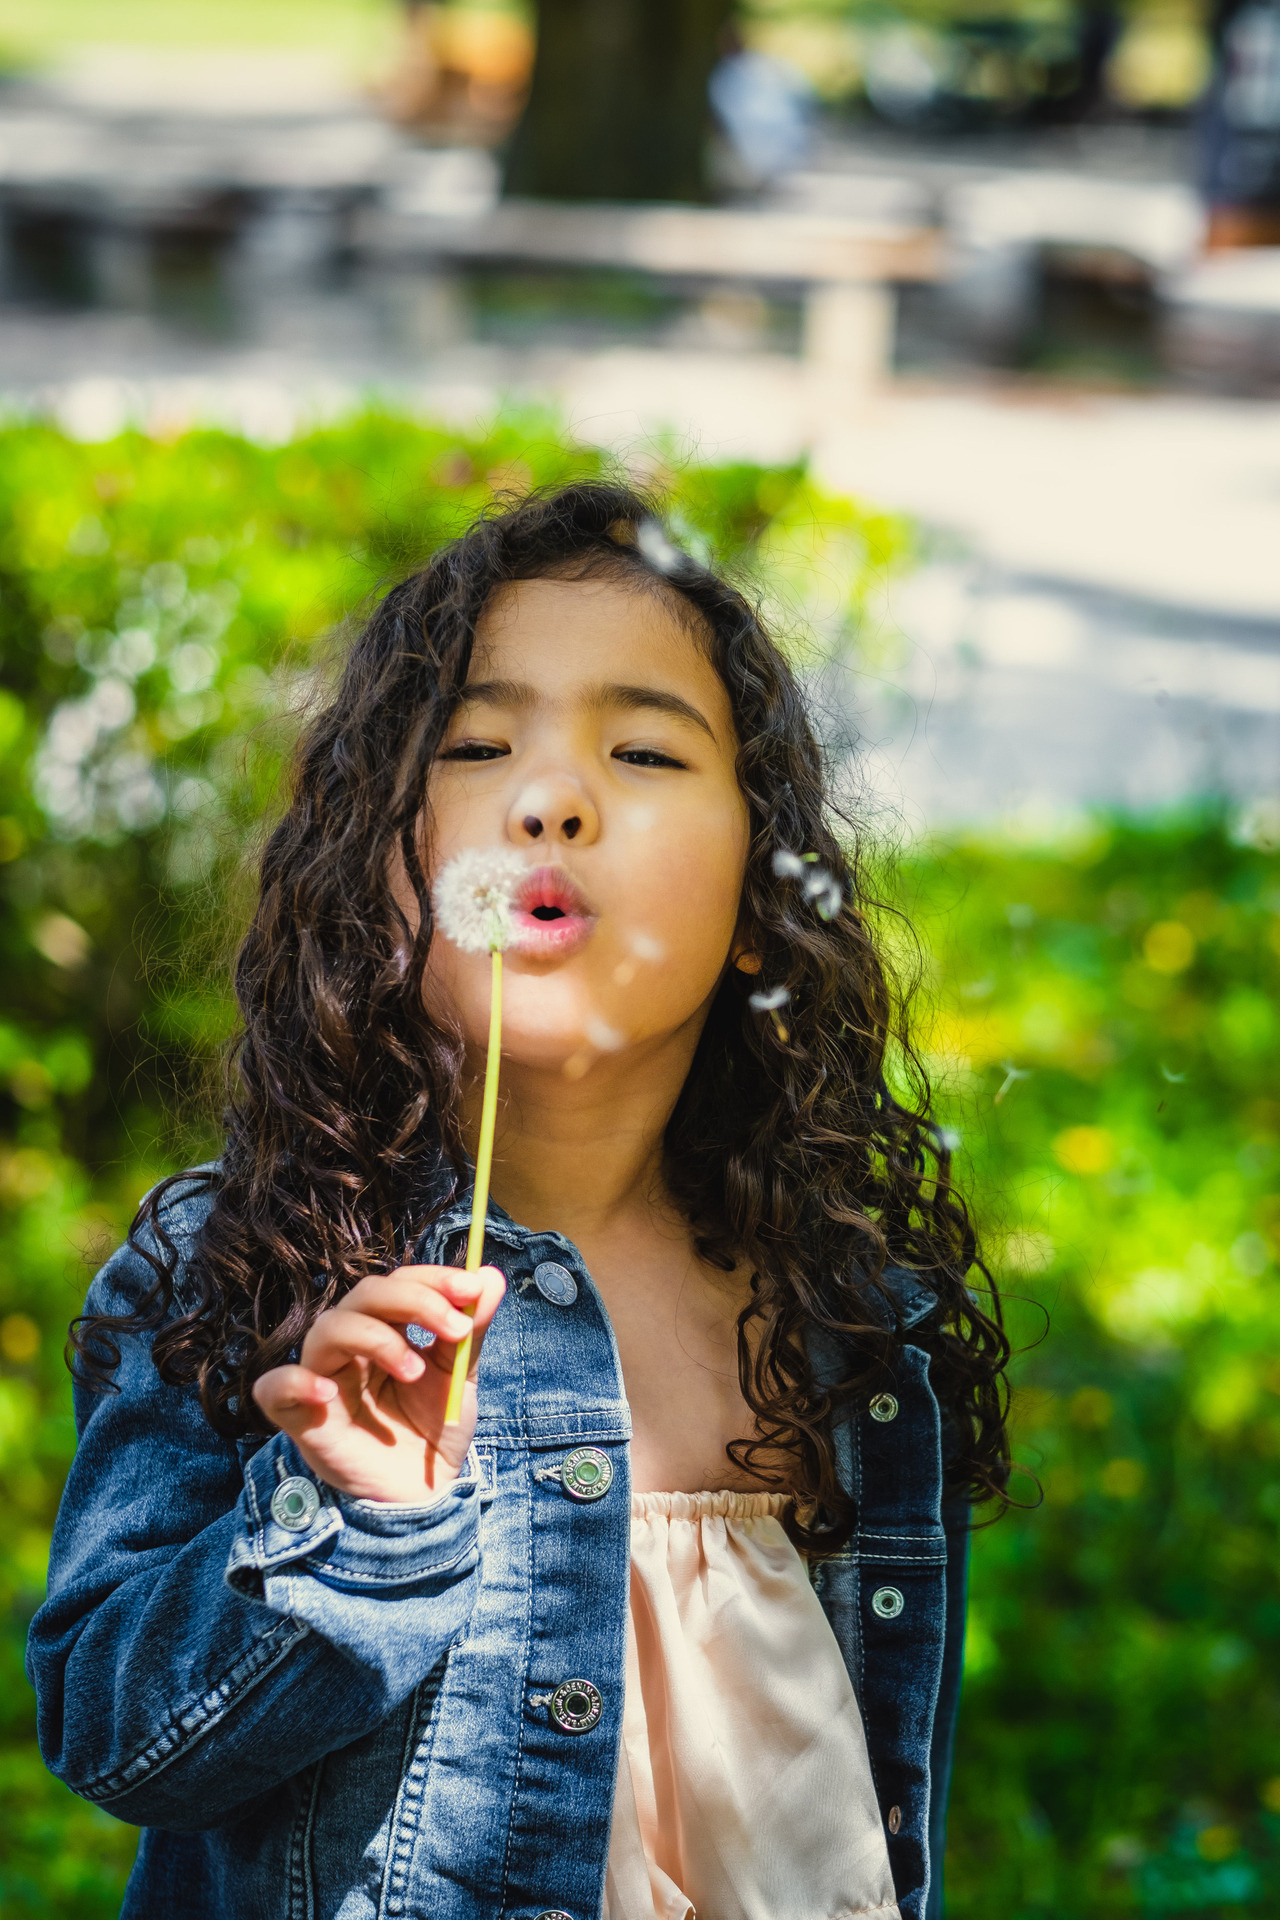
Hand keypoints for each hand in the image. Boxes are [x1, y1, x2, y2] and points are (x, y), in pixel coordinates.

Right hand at [252, 1264, 505, 1503]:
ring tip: (414, 1371)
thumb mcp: (458, 1377)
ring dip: (376, 1338)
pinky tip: (327, 1392)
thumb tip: (492, 1275)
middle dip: (414, 1301)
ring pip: (328, 1329)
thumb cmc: (432, 1429)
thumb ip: (471, 1330)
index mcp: (387, 1327)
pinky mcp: (298, 1416)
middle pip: (364, 1295)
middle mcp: (350, 1343)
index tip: (472, 1289)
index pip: (400, 1282)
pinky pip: (274, 1388)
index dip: (433, 1279)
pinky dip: (296, 1381)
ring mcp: (322, 1375)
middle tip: (456, 1329)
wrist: (421, 1495)